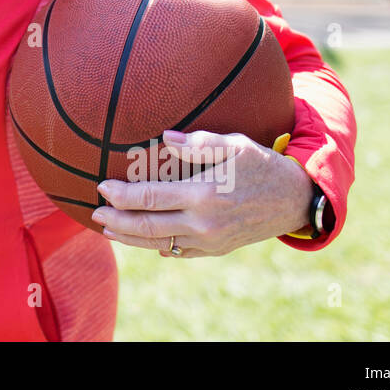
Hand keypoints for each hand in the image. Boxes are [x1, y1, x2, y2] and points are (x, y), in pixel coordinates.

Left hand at [91, 129, 311, 257]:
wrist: (294, 201)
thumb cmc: (262, 166)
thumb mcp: (235, 145)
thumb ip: (199, 143)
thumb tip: (164, 137)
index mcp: (203, 195)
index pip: (150, 198)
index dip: (121, 195)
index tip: (102, 187)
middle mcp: (203, 223)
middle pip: (147, 226)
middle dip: (116, 221)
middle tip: (95, 213)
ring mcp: (209, 241)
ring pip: (159, 243)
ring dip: (130, 238)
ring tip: (108, 230)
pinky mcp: (216, 250)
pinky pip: (179, 252)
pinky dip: (157, 247)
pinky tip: (143, 242)